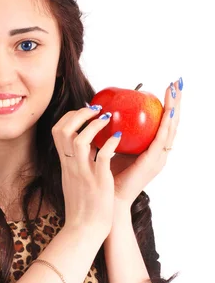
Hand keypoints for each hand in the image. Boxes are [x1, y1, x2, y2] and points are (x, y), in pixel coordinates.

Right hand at [52, 105, 121, 238]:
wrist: (84, 230)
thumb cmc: (83, 208)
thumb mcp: (74, 181)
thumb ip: (78, 164)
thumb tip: (88, 149)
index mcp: (66, 164)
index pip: (58, 131)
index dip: (70, 117)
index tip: (85, 113)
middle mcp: (71, 165)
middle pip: (63, 130)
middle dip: (78, 114)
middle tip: (96, 110)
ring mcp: (84, 173)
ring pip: (79, 140)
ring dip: (94, 125)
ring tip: (107, 119)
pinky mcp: (98, 181)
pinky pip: (103, 156)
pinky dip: (110, 143)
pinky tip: (118, 137)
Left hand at [108, 77, 181, 207]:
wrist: (109, 199)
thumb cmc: (108, 176)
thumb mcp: (113, 149)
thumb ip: (114, 134)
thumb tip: (105, 112)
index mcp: (151, 151)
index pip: (162, 124)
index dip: (167, 106)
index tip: (168, 87)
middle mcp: (159, 154)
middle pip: (171, 123)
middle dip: (175, 102)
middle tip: (177, 83)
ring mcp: (158, 158)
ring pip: (171, 129)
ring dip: (174, 108)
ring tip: (175, 91)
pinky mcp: (153, 162)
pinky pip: (162, 140)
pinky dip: (166, 124)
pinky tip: (168, 111)